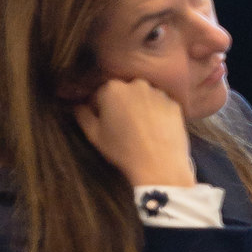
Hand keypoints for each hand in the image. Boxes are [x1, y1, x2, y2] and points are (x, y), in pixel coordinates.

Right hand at [73, 78, 194, 188]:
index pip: (100, 95)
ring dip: (140, 108)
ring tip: (142, 131)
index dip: (100, 111)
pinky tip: (156, 131)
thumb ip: (82, 116)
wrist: (160, 167)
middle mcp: (135, 84)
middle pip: (123, 93)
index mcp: (112, 89)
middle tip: (124, 129)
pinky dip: (157, 114)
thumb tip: (77, 105)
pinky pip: (161, 106)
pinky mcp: (174, 104)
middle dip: (121, 106)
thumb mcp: (95, 136)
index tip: (104, 125)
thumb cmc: (123, 151)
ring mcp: (157, 93)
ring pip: (143, 98)